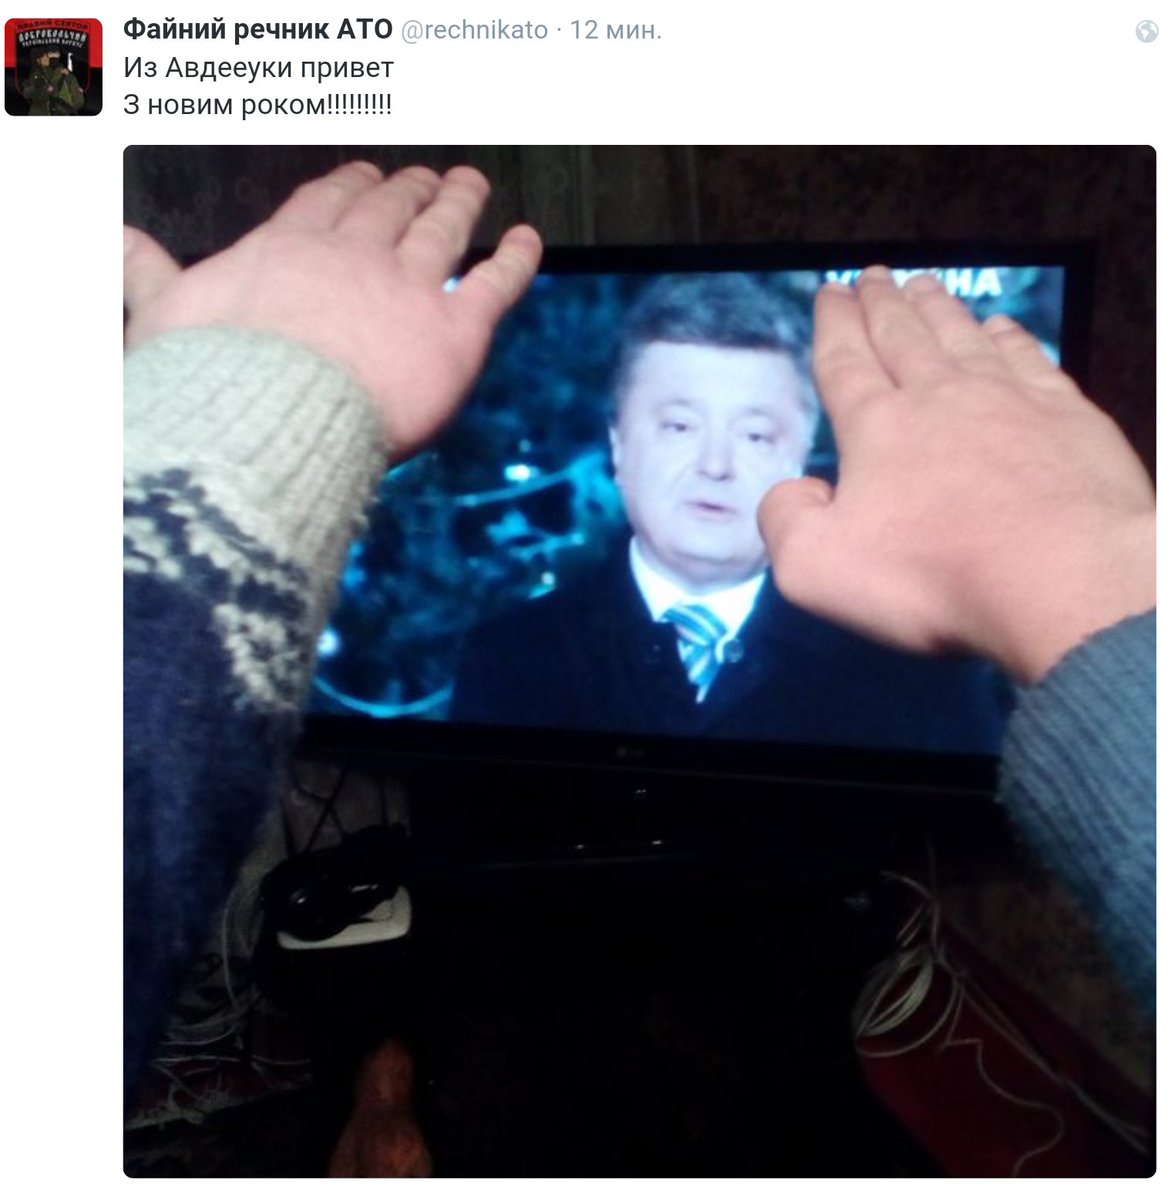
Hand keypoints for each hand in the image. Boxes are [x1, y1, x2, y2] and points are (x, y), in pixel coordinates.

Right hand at [124, 162, 541, 459]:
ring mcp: (409, 288)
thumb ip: (147, 277)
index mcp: (288, 250)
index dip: (351, 188)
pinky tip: (529, 239)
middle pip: (390, 210)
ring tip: (472, 187)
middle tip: (426, 179)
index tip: (365, 178)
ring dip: (460, 203)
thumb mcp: (160, 317)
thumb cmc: (207, 381)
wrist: (265, 423)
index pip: (326, 204)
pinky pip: (497, 283)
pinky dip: (518, 258)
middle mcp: (354, 256)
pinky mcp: (455, 332)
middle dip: (410, 191)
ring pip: (443, 231)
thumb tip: (117, 243)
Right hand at [759, 267, 1154, 684]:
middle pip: (903, 335)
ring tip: (923, 284)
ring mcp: (1008, 399)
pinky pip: (1028, 359)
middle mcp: (940, 397)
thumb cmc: (932, 575)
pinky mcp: (1067, 416)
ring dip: (938, 308)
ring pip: (962, 336)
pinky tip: (1000, 328)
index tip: (830, 293)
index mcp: (877, 427)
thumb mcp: (817, 568)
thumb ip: (785, 522)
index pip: (846, 362)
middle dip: (881, 303)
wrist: (1062, 577)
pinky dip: (1007, 338)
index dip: (834, 325)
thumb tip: (794, 493)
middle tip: (872, 275)